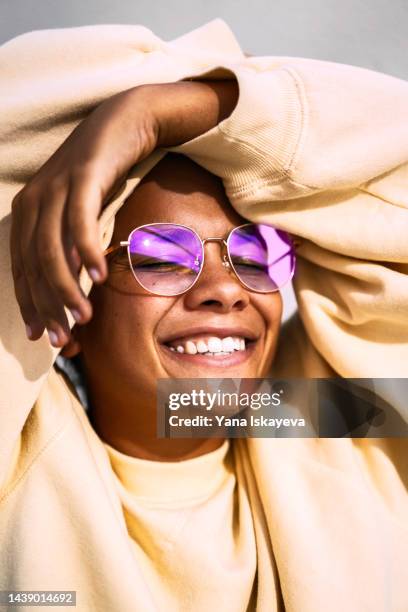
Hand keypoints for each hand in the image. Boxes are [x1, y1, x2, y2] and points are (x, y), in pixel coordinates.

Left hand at [10, 80, 237, 346]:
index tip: (43, 337)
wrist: (125, 120)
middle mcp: (34, 201)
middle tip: (63, 338)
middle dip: (47, 305)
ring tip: (83, 316)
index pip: (23, 269)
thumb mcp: (80, 213)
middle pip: (34, 265)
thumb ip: (70, 246)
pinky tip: (98, 274)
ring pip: (51, 249)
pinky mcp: (83, 176)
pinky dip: (85, 249)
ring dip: (67, 287)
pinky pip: (79, 220)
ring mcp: (56, 187)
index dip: (31, 305)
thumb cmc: (104, 174)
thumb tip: (76, 284)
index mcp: (27, 213)